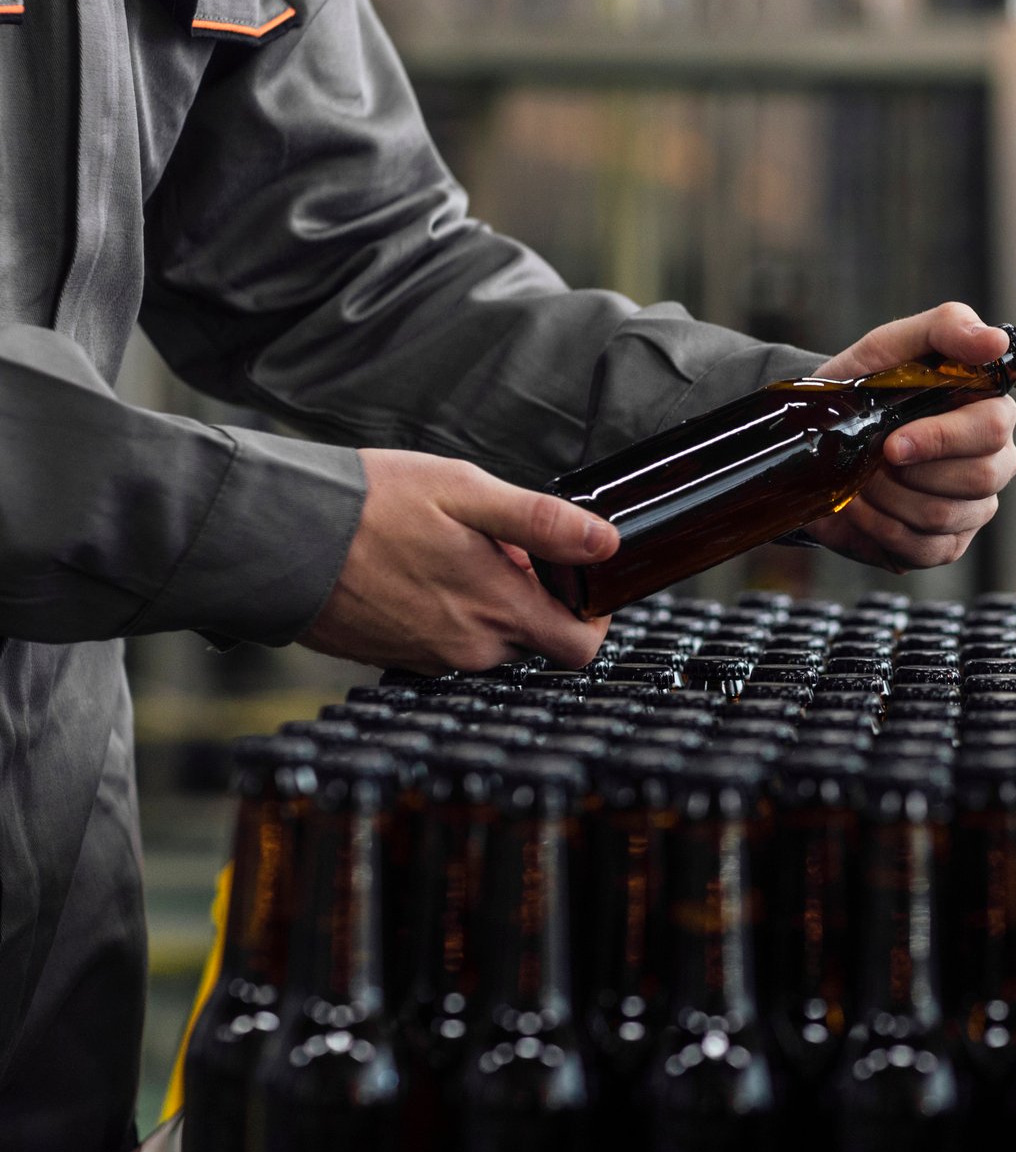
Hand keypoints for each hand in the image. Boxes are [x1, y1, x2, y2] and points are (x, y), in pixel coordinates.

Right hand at [301, 449, 618, 673]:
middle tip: (502, 546)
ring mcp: (429, 659)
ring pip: (486, 640)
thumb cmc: (368, 506)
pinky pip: (443, 642)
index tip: (578, 578)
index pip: (580, 646)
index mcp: (497, 611)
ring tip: (449, 549)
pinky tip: (416, 569)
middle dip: (532, 596)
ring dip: (485, 601)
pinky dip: (445, 611)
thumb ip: (542, 523)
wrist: (273, 536)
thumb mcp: (466, 492)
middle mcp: (468, 649)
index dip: (592, 614)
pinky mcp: (393, 658)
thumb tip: (606, 543)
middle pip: (533, 639)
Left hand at [801, 302, 1015, 570]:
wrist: (826, 432)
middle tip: (870, 458)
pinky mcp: (948, 544)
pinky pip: (925, 550)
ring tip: (860, 480)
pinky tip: (862, 509)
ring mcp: (975, 507)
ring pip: (943, 516)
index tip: (892, 443)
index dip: (940, 439)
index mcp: (992, 410)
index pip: (992, 430)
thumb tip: (996, 341)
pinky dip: (881, 531)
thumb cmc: (869, 383)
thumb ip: (948, 328)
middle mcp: (996, 462)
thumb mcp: (895, 343)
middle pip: (977, 479)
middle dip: (909, 473)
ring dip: (887, 500)